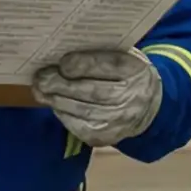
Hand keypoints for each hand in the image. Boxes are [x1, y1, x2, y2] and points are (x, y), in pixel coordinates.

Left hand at [33, 48, 161, 147]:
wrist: (149, 107)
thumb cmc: (126, 75)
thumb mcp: (122, 56)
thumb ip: (98, 53)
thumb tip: (61, 56)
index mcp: (136, 70)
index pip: (109, 66)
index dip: (82, 64)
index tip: (62, 62)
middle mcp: (132, 97)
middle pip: (91, 91)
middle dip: (61, 84)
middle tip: (41, 78)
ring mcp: (120, 120)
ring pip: (82, 110)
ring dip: (57, 100)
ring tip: (41, 90)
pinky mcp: (107, 137)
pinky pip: (79, 126)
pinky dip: (63, 114)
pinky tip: (56, 104)